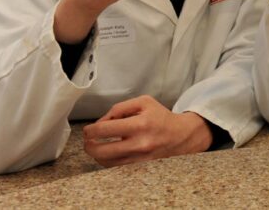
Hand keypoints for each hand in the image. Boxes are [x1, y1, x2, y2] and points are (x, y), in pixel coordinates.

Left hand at [83, 95, 212, 166]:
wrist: (180, 135)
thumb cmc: (160, 117)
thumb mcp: (143, 102)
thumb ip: (120, 108)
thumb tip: (102, 121)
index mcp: (140, 124)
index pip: (104, 130)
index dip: (90, 130)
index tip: (88, 129)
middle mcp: (139, 143)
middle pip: (101, 151)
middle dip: (88, 145)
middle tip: (88, 139)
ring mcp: (139, 157)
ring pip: (106, 162)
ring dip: (95, 154)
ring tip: (96, 146)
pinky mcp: (139, 166)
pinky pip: (115, 167)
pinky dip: (107, 160)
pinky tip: (107, 152)